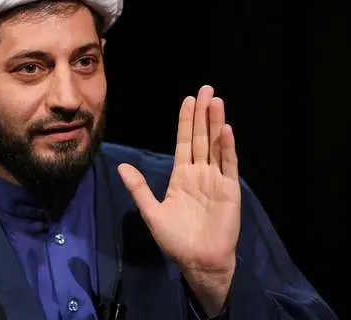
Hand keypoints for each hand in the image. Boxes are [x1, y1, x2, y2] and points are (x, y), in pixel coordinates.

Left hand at [118, 85, 240, 313]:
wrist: (198, 261)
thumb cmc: (175, 239)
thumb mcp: (151, 212)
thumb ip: (138, 188)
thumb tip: (121, 165)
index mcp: (182, 176)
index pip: (185, 142)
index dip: (186, 122)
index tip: (188, 101)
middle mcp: (200, 173)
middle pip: (202, 138)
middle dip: (203, 114)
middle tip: (206, 89)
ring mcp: (216, 180)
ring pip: (216, 146)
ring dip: (216, 124)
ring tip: (216, 101)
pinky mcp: (229, 190)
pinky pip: (228, 165)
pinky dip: (227, 147)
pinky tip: (225, 129)